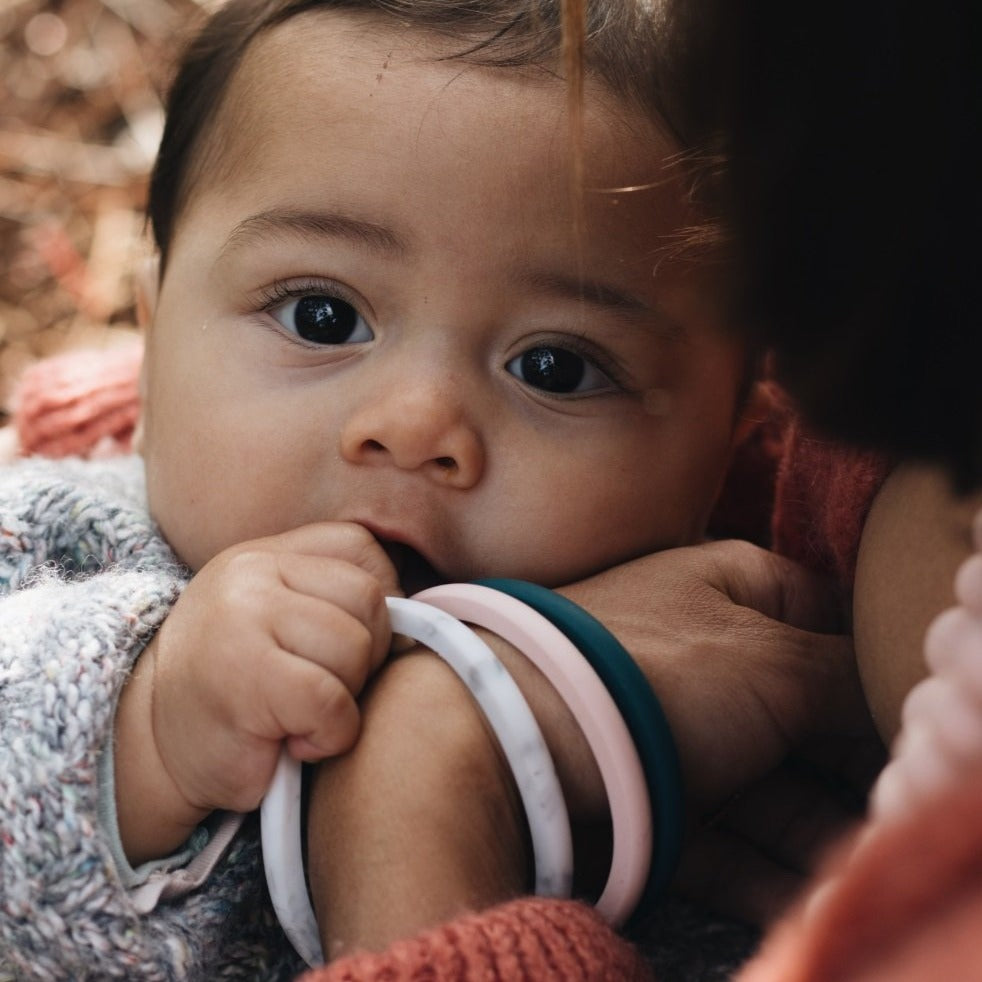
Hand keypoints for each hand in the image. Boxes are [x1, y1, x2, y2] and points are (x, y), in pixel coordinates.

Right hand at [115, 522, 398, 862]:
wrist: (152, 746)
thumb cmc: (234, 689)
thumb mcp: (279, 621)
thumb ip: (334, 599)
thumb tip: (419, 611)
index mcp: (266, 555)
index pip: (362, 549)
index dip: (379, 603)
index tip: (350, 647)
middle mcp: (252, 575)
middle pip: (370, 600)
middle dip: (366, 656)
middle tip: (322, 688)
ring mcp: (245, 619)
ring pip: (356, 648)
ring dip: (346, 699)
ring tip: (301, 714)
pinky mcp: (247, 677)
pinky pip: (334, 701)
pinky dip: (329, 735)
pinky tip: (291, 740)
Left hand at [555, 540, 878, 921]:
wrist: (518, 734)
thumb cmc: (657, 674)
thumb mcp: (776, 662)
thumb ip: (846, 676)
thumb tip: (884, 691)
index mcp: (728, 585)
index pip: (820, 614)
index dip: (864, 665)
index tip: (892, 716)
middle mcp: (697, 649)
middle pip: (793, 708)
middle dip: (838, 760)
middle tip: (873, 801)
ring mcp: (666, 722)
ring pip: (757, 777)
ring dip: (805, 824)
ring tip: (845, 860)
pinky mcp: (640, 790)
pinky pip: (712, 827)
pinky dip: (753, 862)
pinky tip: (793, 893)